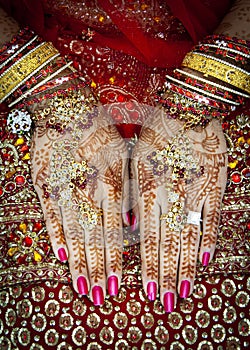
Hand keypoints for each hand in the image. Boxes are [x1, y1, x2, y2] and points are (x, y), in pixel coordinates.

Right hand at [30, 87, 127, 304]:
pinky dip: (57, 237)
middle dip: (98, 271)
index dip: (115, 261)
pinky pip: (51, 215)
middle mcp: (89, 189)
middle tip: (99, 299)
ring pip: (73, 233)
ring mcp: (64, 187)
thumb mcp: (122, 154)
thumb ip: (126, 190)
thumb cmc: (100, 130)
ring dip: (78, 262)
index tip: (117, 286)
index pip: (114, 232)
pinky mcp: (45, 183)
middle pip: (94, 240)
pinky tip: (62, 257)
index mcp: (112, 181)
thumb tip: (132, 224)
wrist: (65, 106)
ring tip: (82, 288)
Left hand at [131, 108, 226, 311]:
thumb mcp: (133, 155)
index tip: (146, 290)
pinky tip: (204, 259)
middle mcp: (170, 189)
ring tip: (183, 290)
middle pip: (166, 241)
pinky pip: (211, 213)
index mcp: (146, 183)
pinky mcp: (214, 181)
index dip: (147, 264)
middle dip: (164, 274)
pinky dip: (208, 237)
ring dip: (185, 264)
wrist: (188, 105)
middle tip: (165, 302)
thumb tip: (128, 225)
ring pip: (188, 233)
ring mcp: (194, 186)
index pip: (146, 234)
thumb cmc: (154, 131)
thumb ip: (130, 191)